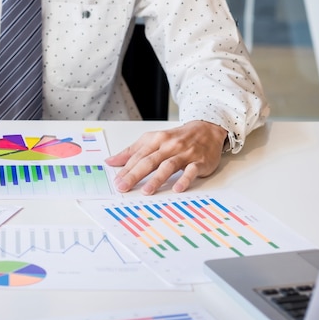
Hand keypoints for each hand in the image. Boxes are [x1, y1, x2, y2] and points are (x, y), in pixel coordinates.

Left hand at [105, 121, 227, 194]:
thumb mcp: (153, 140)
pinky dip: (184, 179)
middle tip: (123, 187)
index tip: (116, 181)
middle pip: (149, 161)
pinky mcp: (199, 161)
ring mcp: (185, 153)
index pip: (138, 156)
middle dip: (134, 175)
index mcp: (156, 140)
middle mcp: (169, 146)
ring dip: (156, 179)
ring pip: (168, 166)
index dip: (126, 169)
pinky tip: (177, 188)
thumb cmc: (177, 137)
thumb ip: (132, 151)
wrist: (207, 129)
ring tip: (146, 191)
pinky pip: (191, 171)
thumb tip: (111, 161)